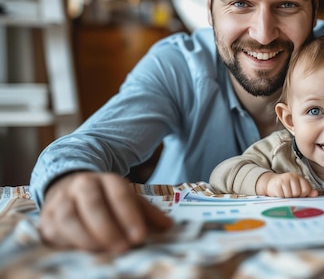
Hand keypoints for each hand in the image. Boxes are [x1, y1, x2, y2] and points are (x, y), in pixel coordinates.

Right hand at [39, 171, 172, 252]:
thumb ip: (147, 212)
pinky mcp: (45, 218)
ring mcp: (61, 200)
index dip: (130, 216)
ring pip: (69, 218)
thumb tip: (167, 226)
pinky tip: (82, 253)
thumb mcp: (128, 199)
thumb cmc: (106, 199)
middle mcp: (82, 185)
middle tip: (123, 248)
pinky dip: (68, 244)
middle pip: (93, 204)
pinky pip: (53, 232)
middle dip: (108, 228)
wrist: (69, 186)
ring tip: (103, 253)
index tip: (140, 237)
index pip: (120, 194)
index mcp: (106, 179)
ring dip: (87, 238)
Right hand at [257, 172, 318, 197]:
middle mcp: (292, 176)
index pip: (306, 189)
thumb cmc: (287, 187)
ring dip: (287, 198)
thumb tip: (316, 193)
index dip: (303, 195)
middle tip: (290, 194)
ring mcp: (284, 179)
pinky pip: (282, 196)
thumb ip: (307, 191)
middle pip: (298, 193)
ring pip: (290, 195)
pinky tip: (279, 194)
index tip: (298, 194)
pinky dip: (281, 198)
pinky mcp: (277, 184)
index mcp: (299, 177)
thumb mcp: (298, 188)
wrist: (271, 183)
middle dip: (294, 197)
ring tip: (284, 194)